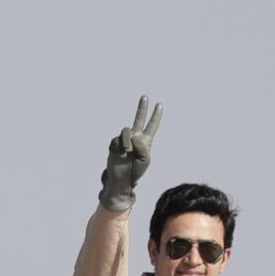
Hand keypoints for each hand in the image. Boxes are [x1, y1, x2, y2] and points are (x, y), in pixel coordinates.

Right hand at [98, 96, 160, 211]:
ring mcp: (125, 140)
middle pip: (139, 119)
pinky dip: (120, 146)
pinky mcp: (115, 143)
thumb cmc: (135, 171)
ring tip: (127, 152)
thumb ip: (143, 146)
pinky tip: (120, 153)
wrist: (121, 179)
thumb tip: (135, 135)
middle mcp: (135, 138)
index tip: (159, 105)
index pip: (152, 126)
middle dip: (142, 108)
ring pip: (127, 131)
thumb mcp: (145, 160)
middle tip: (145, 97)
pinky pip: (118, 139)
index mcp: (146, 142)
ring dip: (127, 141)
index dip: (155, 116)